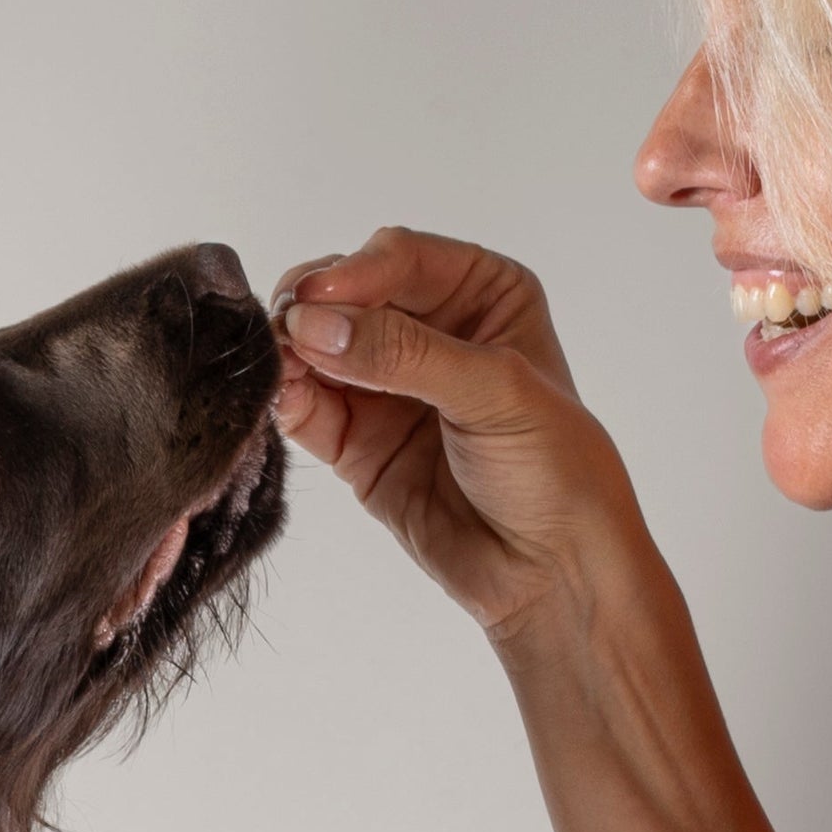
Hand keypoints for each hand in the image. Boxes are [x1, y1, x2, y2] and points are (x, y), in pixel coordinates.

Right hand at [273, 226, 634, 639]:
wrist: (550, 572)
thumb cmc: (554, 470)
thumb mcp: (494, 393)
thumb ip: (403, 354)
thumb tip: (315, 325)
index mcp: (482, 295)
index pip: (401, 259)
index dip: (355, 272)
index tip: (316, 297)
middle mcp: (431, 331)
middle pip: (348, 296)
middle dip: (313, 309)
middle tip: (286, 330)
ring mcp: (388, 387)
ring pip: (319, 347)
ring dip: (291, 352)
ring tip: (276, 365)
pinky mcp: (357, 442)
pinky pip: (309, 407)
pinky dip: (287, 400)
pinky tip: (280, 398)